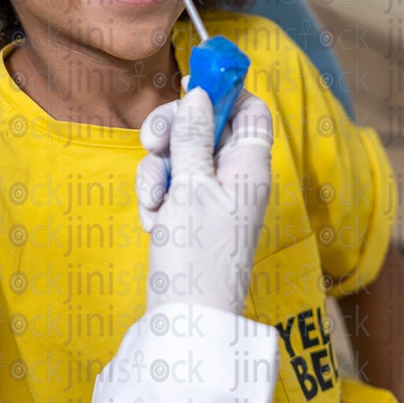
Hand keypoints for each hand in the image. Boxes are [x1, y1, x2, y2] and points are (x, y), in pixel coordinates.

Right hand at [136, 86, 271, 313]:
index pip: (250, 109)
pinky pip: (169, 183)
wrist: (183, 321)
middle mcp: (234, 176)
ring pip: (180, 153)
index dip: (224, 90)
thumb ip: (193, 136)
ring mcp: (210, 195)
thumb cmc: (196, 256)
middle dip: (173, 129)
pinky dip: (156, 195)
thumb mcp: (190, 186)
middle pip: (205, 125)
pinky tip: (153, 219)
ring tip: (154, 201)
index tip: (191, 81)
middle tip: (152, 141)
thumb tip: (200, 94)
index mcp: (249, 165)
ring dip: (157, 170)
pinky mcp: (188, 213)